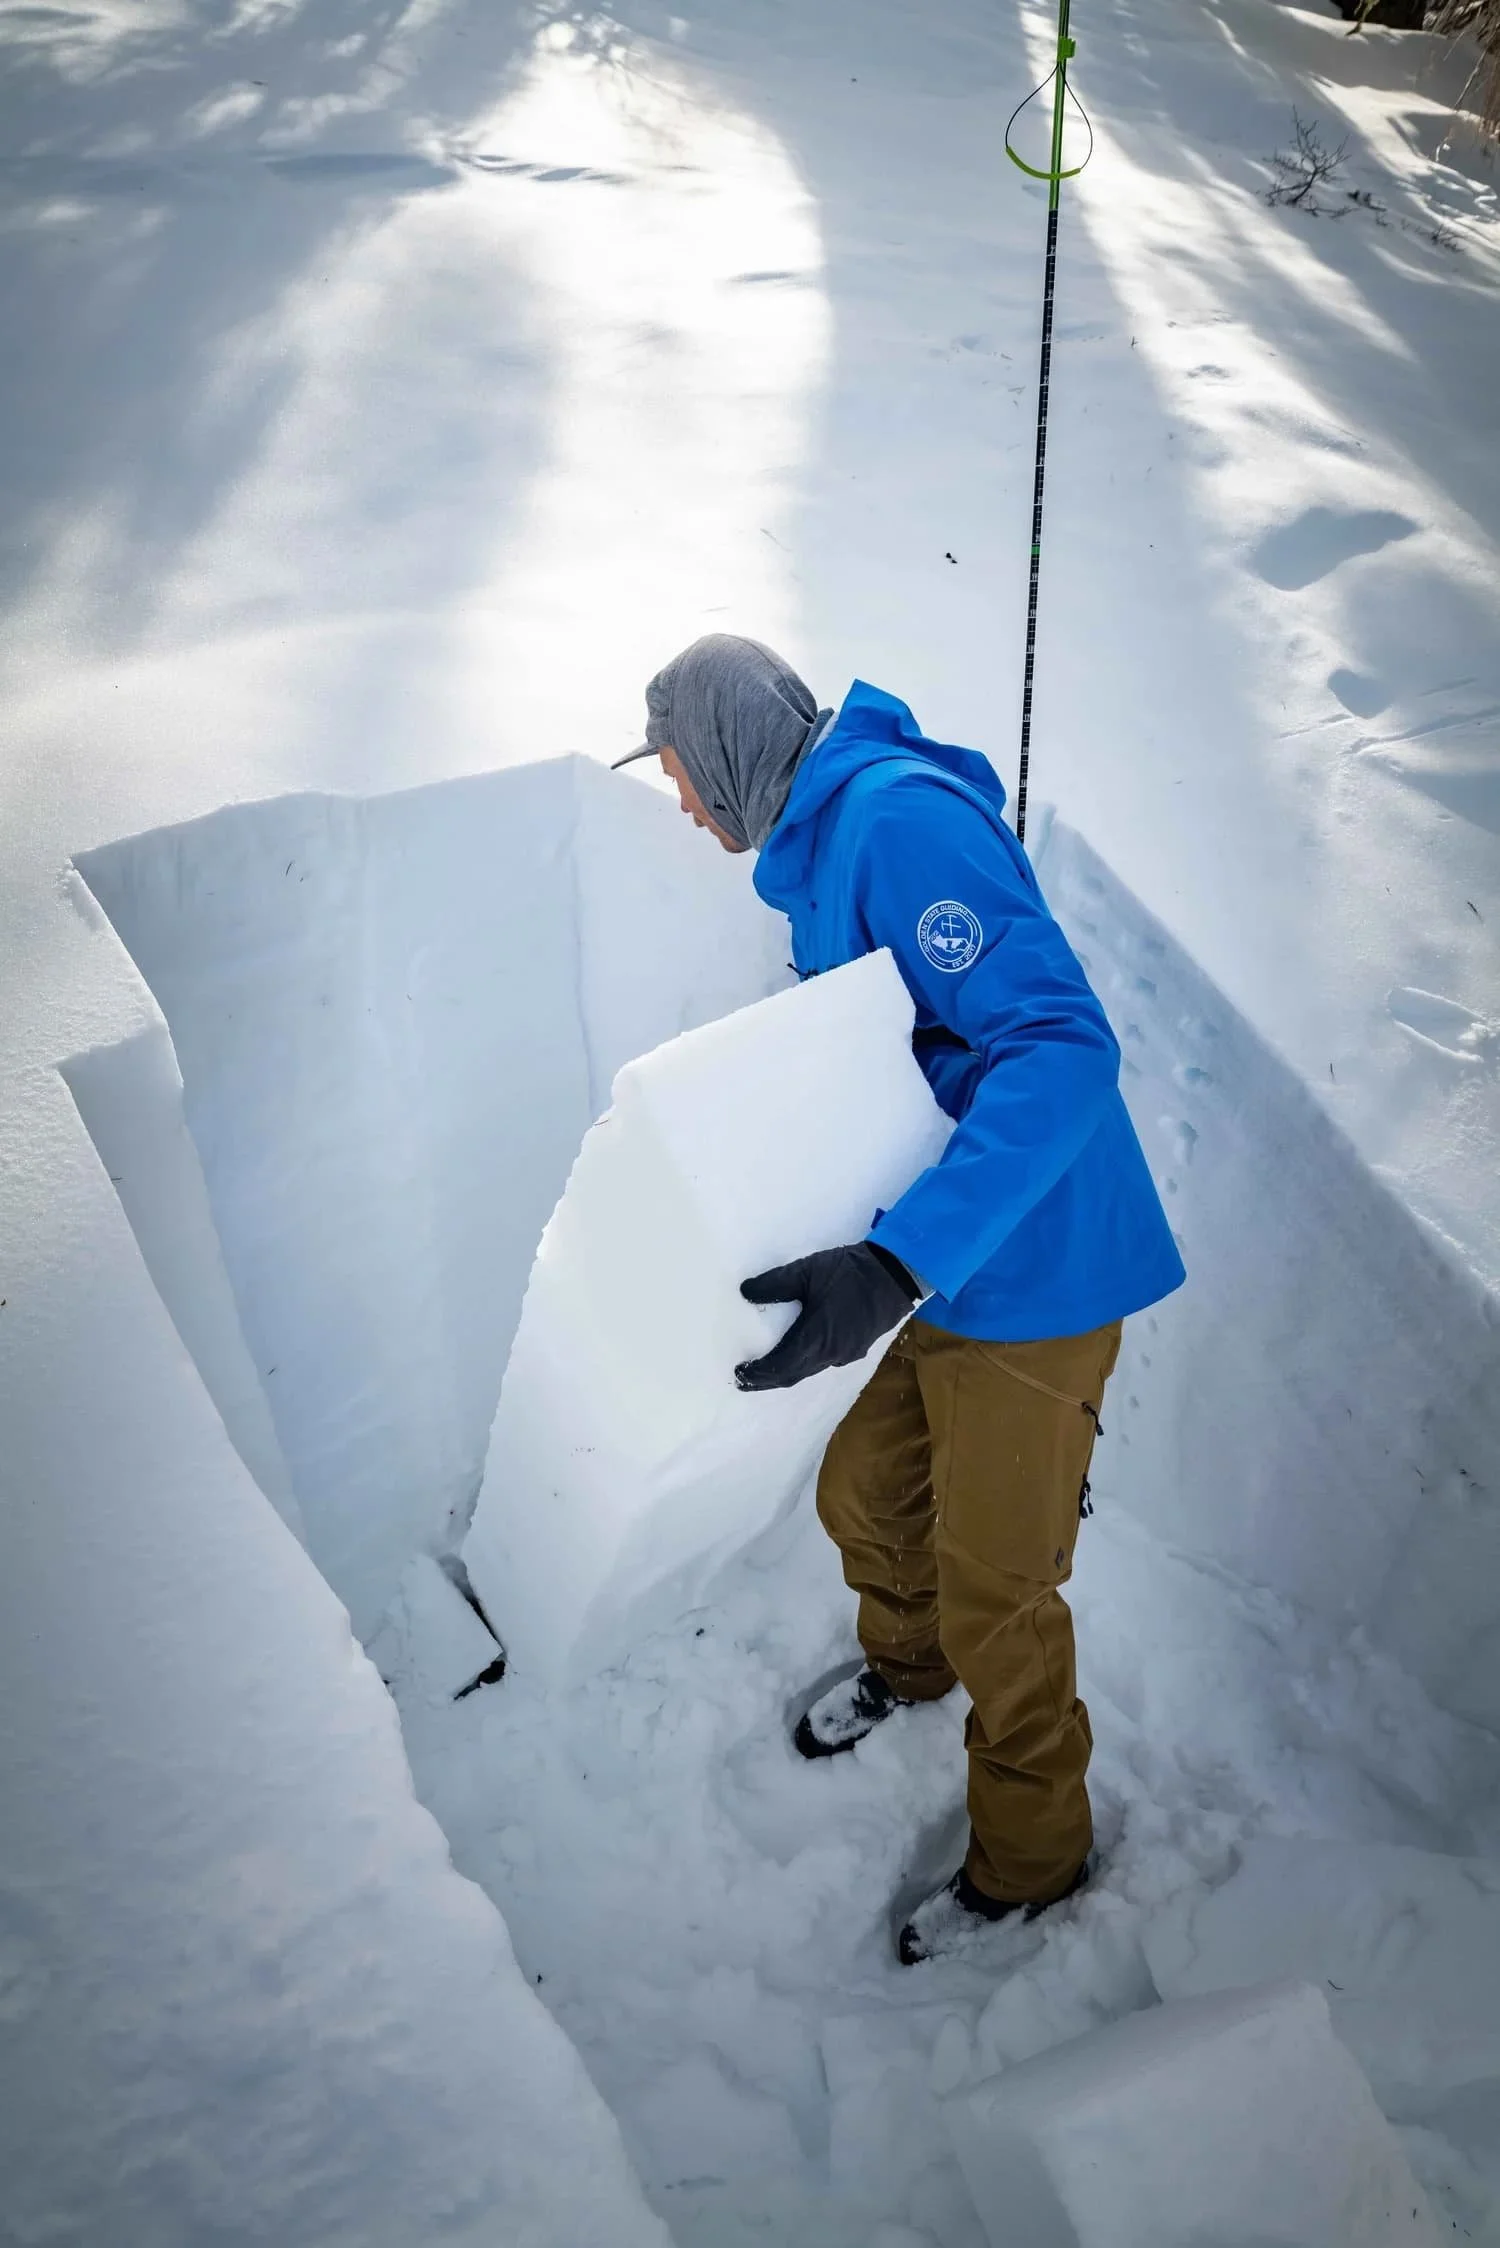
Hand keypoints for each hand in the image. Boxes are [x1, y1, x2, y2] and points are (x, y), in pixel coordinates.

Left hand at [734, 1242, 919, 1391]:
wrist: (897, 1274)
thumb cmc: (850, 1272)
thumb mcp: (808, 1271)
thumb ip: (775, 1283)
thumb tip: (745, 1292)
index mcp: (817, 1338)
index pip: (780, 1366)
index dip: (758, 1374)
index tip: (738, 1374)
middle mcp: (831, 1354)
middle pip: (793, 1375)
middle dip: (768, 1379)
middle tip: (745, 1379)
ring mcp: (846, 1354)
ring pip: (809, 1370)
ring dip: (786, 1373)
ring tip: (766, 1370)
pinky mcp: (857, 1349)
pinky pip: (823, 1363)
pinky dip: (803, 1364)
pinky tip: (797, 1355)